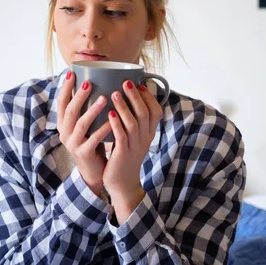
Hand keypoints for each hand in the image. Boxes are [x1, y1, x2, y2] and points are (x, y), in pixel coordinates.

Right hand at [56, 71, 111, 195]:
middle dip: (78, 96)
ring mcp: (73, 143)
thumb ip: (88, 109)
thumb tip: (98, 82)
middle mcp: (65, 132)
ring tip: (104, 98)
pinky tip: (113, 119)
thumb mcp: (87, 125)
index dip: (65, 87)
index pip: (61, 102)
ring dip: (92, 110)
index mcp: (64, 123)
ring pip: (81, 124)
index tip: (72, 72)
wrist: (94, 171)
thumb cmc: (93, 142)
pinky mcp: (83, 153)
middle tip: (88, 83)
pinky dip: (103, 128)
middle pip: (69, 111)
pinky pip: (94, 138)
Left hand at [103, 81, 162, 222]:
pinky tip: (109, 114)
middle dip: (136, 96)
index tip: (140, 84)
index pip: (156, 112)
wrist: (122, 182)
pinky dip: (116, 124)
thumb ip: (133, 121)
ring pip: (133, 123)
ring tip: (115, 93)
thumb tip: (126, 99)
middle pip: (145, 114)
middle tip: (126, 82)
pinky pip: (121, 137)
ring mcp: (135, 147)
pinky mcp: (123, 154)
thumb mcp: (134, 138)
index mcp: (149, 133)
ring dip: (124, 107)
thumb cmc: (125, 156)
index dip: (149, 97)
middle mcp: (145, 138)